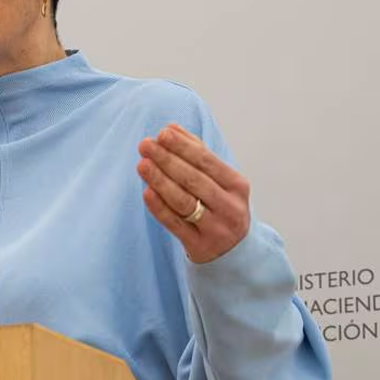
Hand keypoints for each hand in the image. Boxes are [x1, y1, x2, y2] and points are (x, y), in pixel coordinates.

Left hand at [137, 124, 251, 263]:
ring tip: (142, 164)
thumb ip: (197, 153)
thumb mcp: (218, 181)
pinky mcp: (200, 246)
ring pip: (184, 201)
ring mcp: (216, 228)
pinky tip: (146, 192)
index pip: (207, 161)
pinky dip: (160, 208)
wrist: (234, 252)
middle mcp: (230, 207)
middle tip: (145, 145)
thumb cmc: (220, 206)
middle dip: (167, 160)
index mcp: (237, 185)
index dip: (184, 146)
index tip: (162, 133)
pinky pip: (175, 224)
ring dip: (160, 181)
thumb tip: (172, 127)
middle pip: (194, 180)